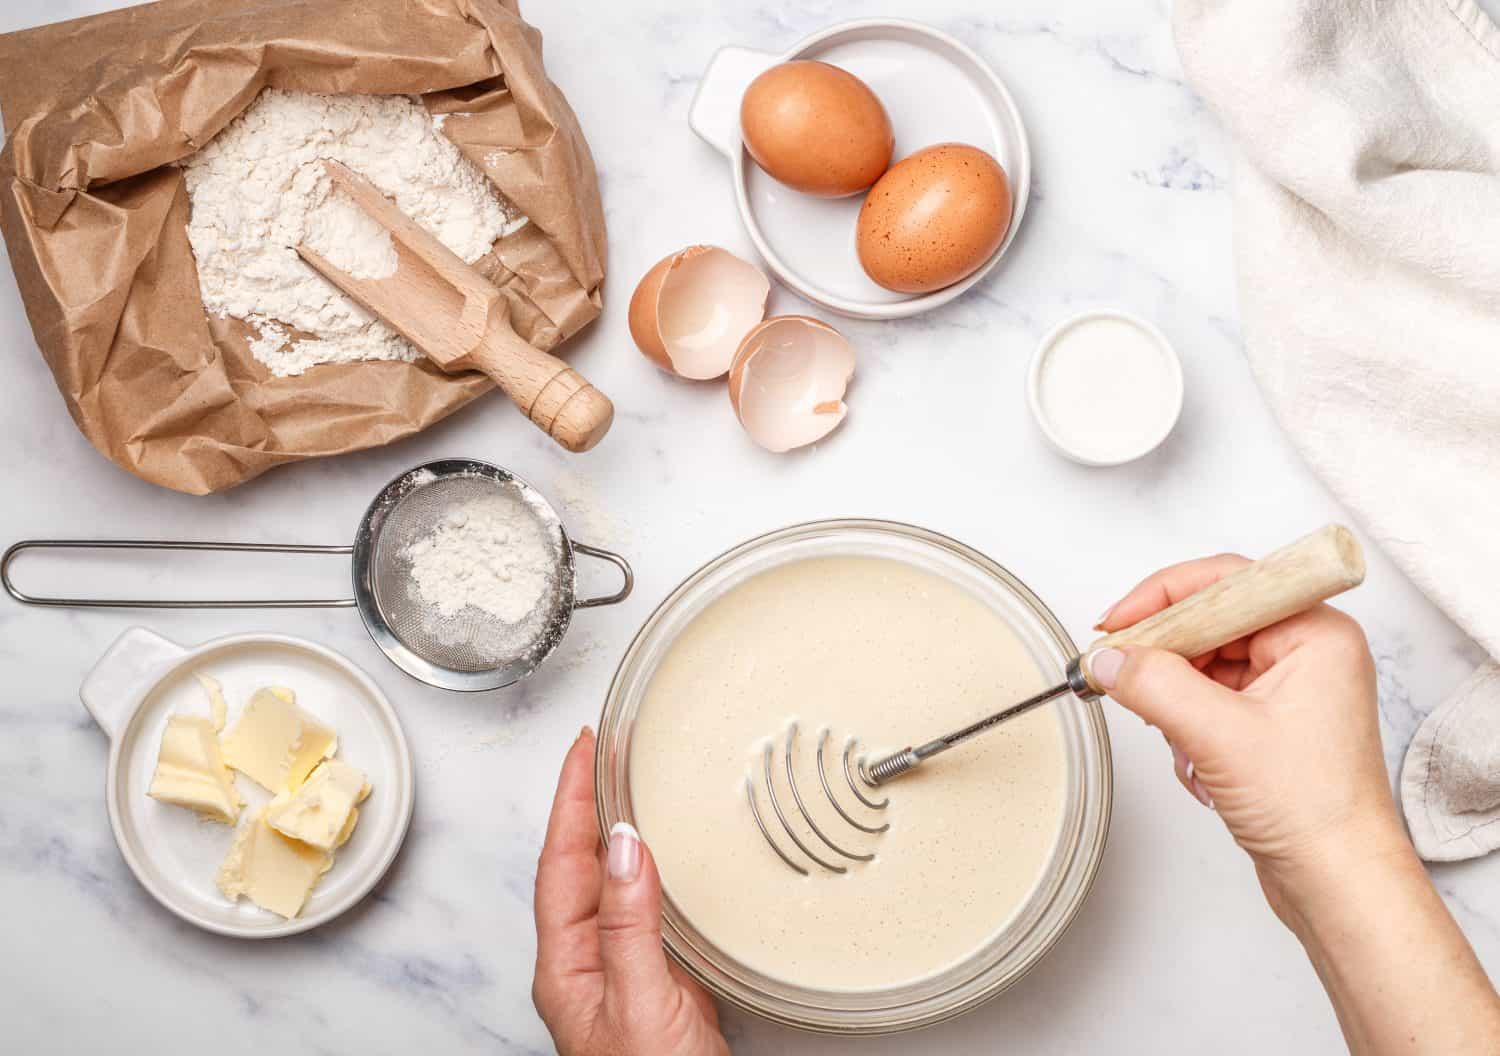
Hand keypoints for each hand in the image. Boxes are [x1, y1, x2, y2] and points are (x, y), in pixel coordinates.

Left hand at [532, 727, 728, 1055]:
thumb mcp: (642, 1004)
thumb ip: (630, 925)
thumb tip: (626, 844)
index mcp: (567, 966)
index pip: (561, 862)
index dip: (569, 800)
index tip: (583, 748)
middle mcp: (586, 964)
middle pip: (576, 865)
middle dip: (585, 803)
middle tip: (606, 749)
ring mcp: (620, 973)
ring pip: (609, 883)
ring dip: (617, 829)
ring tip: (631, 782)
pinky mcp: (657, 983)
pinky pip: (643, 907)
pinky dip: (652, 868)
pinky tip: (669, 856)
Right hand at [1089, 553, 1402, 919]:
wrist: (1338, 881)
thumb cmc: (1315, 811)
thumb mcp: (1218, 736)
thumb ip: (1154, 685)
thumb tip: (1108, 659)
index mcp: (1315, 633)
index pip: (1225, 582)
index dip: (1162, 597)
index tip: (1116, 624)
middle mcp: (1307, 651)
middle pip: (1208, 621)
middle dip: (1166, 658)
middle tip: (1121, 674)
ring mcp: (1289, 686)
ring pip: (1202, 663)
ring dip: (1176, 702)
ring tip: (1184, 744)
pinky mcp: (1270, 721)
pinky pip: (1207, 698)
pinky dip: (1187, 726)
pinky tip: (1198, 766)